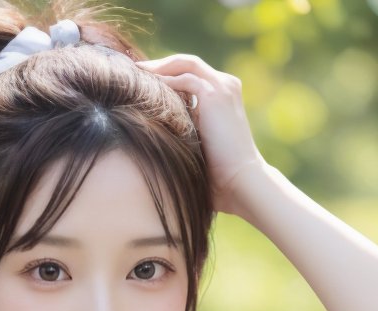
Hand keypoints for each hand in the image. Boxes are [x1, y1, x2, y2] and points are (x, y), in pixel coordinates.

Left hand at [135, 53, 266, 216]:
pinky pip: (185, 78)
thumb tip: (157, 132)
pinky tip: (149, 85)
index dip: (169, 74)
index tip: (146, 81)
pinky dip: (166, 80)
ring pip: (185, 64)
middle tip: (136, 69)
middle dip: (161, 65)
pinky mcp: (215, 94)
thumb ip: (187, 128)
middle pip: (187, 63)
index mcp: (224, 94)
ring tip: (137, 72)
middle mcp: (225, 85)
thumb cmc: (221, 173)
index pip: (193, 74)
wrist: (241, 179)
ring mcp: (222, 86)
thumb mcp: (201, 142)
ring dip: (160, 67)